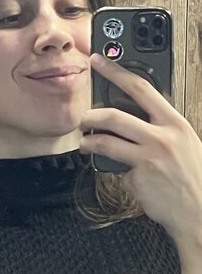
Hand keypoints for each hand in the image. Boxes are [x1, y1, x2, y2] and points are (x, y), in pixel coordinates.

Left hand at [79, 54, 201, 250]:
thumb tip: (134, 117)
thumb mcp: (184, 142)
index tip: (99, 62)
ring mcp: (147, 158)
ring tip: (85, 143)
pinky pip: (118, 169)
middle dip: (91, 115)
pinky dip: (119, 172)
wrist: (198, 211)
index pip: (141, 88)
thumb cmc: (191, 176)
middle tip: (83, 117)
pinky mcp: (137, 178)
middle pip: (115, 116)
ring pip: (106, 142)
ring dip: (89, 142)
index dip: (116, 72)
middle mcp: (161, 137)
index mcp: (175, 123)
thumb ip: (161, 127)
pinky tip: (129, 177)